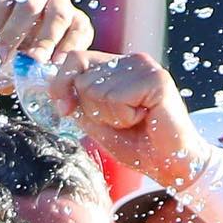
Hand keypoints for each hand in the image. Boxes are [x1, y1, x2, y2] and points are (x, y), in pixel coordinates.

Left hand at [47, 51, 207, 188]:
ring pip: (98, 90)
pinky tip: (144, 119)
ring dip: (112, 117)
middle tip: (122, 122)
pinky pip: (117, 98)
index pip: (75, 58)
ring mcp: (145, 66)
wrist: (170, 164)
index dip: (62, 83)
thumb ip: (78, 104)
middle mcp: (130, 60)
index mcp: (117, 67)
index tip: (64, 108)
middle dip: (93, 110)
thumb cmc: (137, 144)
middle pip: (83, 79)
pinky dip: (125, 118)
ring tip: (135, 121)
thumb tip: (52, 90)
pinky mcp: (156, 79)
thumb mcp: (97, 123)